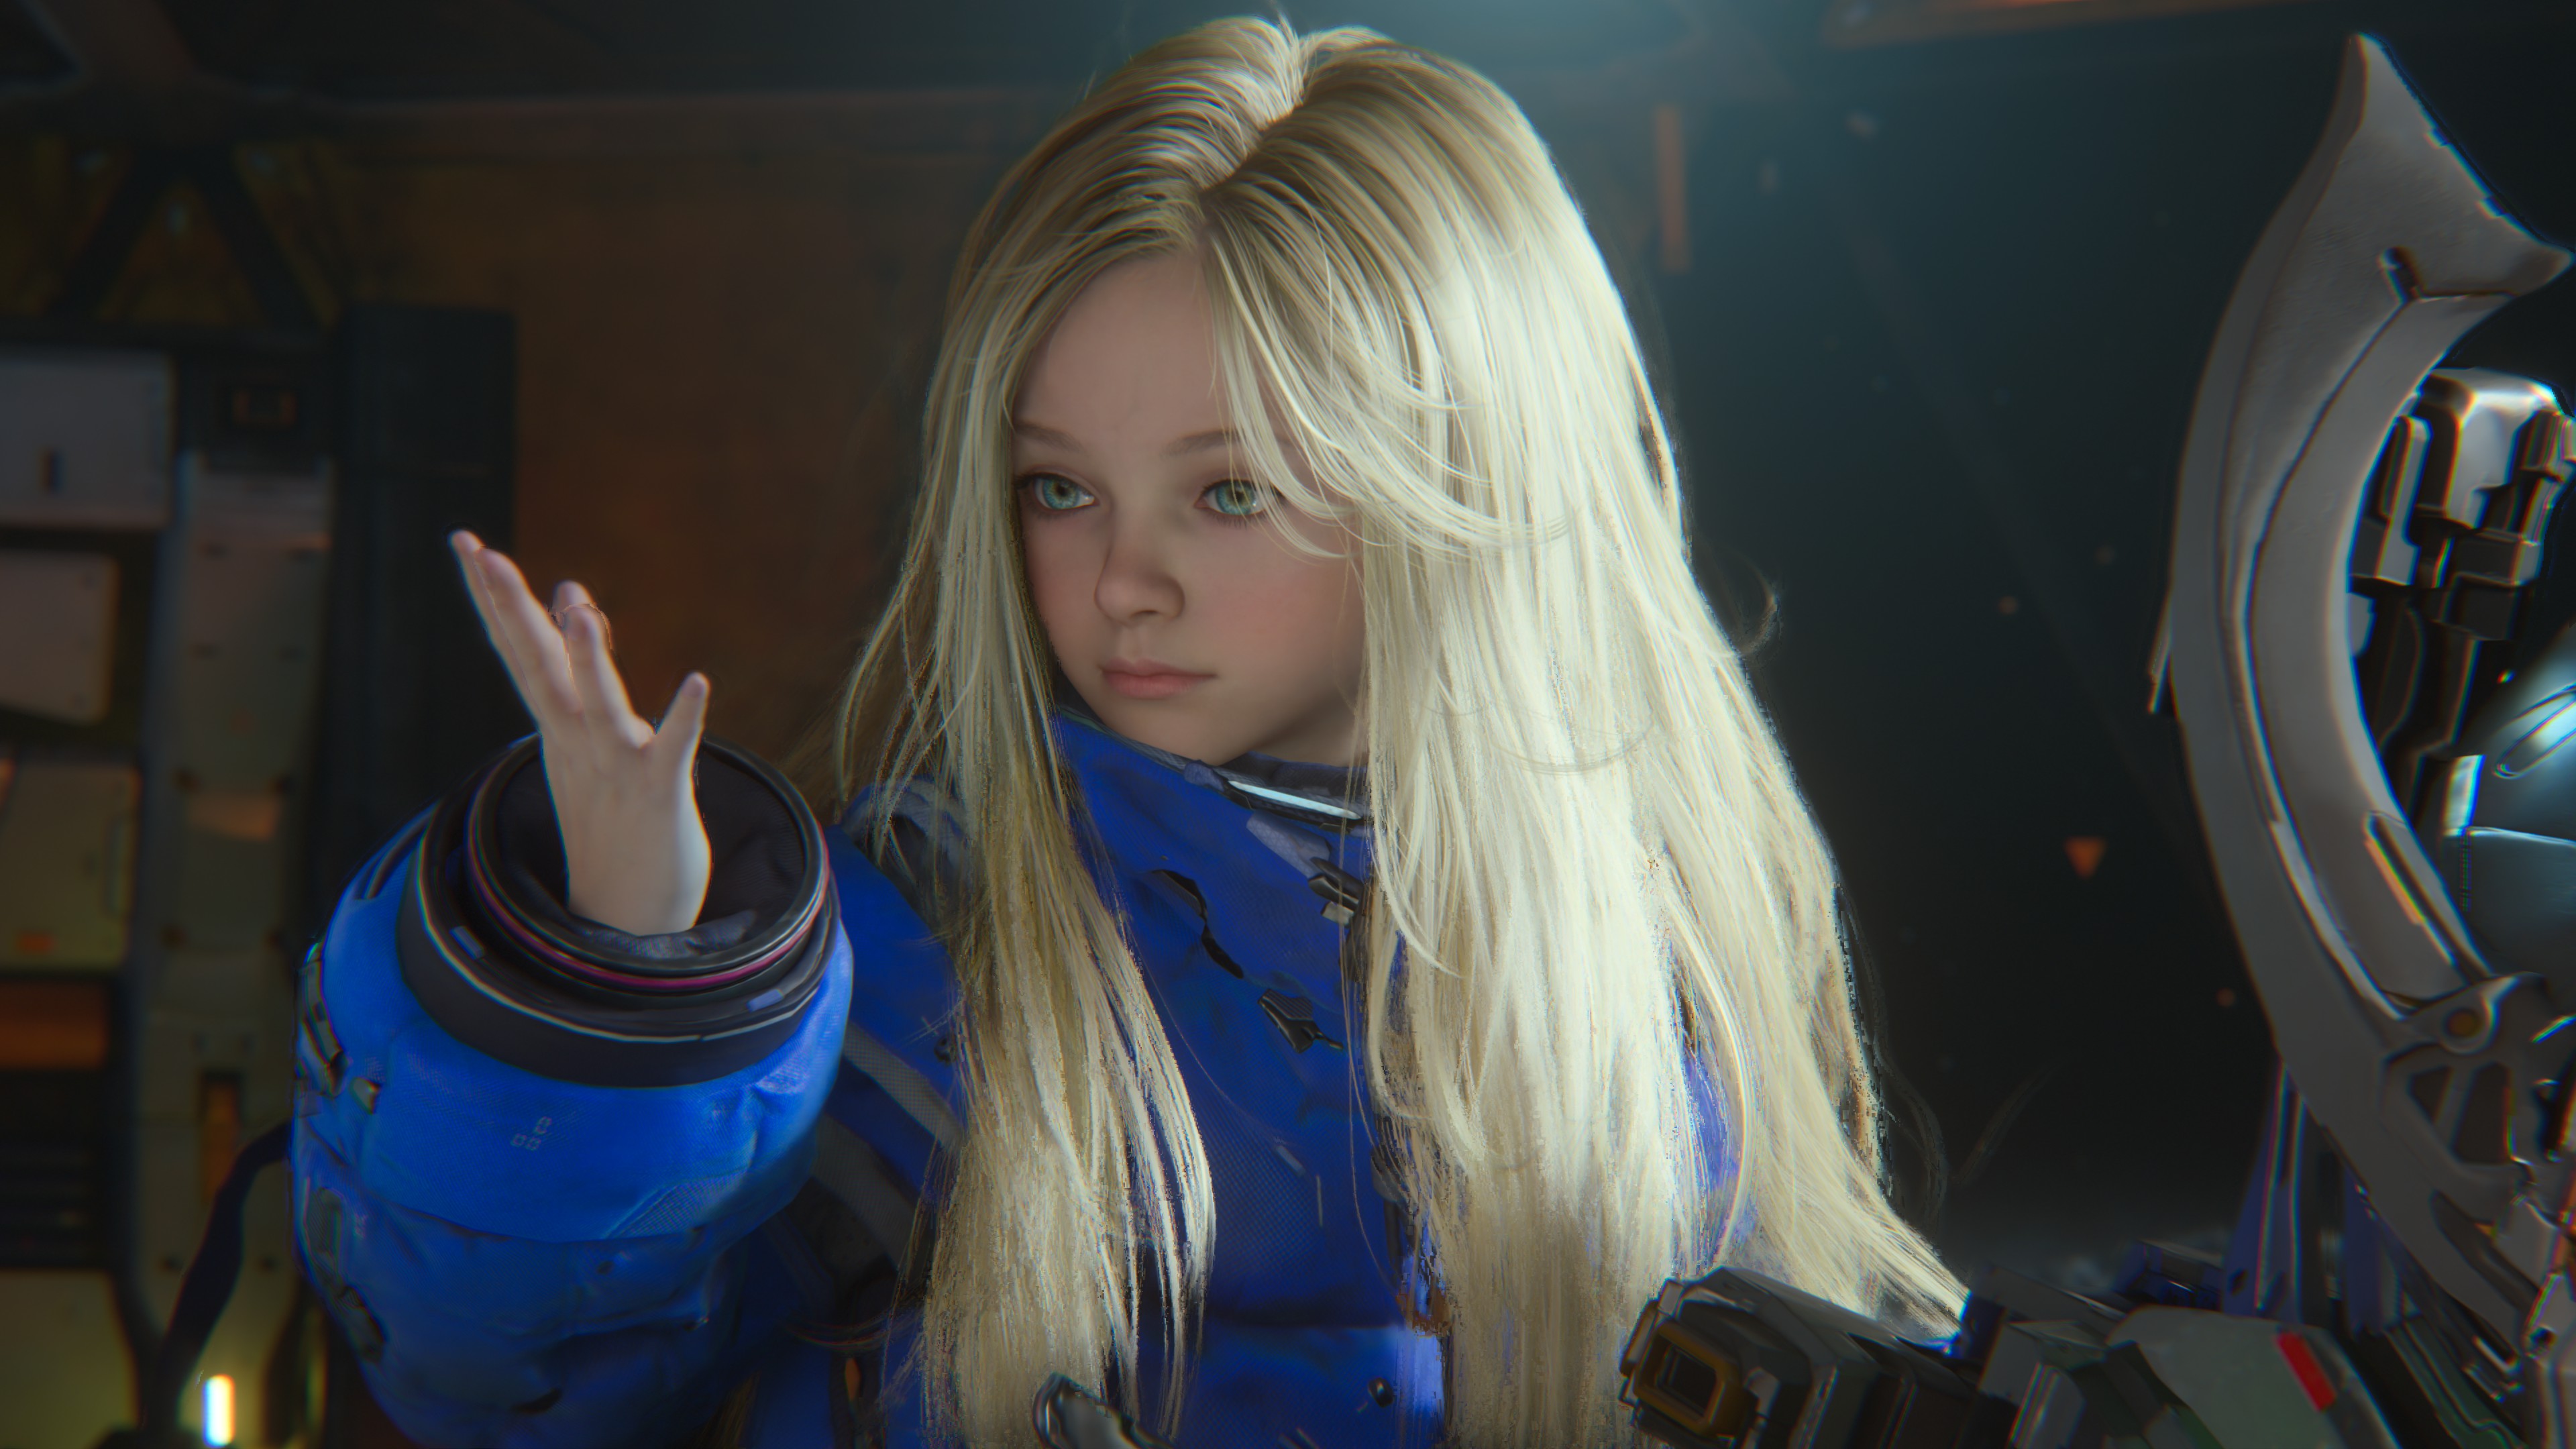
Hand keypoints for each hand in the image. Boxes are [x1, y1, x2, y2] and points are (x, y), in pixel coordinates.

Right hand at [449, 531, 711, 936]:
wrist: (626, 915)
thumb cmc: (614, 820)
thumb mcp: (589, 737)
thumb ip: (578, 673)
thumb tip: (571, 599)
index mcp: (561, 727)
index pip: (519, 651)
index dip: (493, 598)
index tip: (465, 542)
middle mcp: (580, 740)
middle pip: (538, 666)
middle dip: (510, 608)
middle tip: (479, 551)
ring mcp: (618, 767)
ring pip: (600, 704)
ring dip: (589, 657)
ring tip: (580, 605)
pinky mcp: (660, 794)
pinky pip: (675, 750)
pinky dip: (685, 717)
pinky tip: (699, 681)